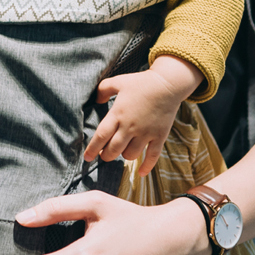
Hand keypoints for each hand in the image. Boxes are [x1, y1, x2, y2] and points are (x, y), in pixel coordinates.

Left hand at [85, 57, 200, 175]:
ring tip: (121, 152)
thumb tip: (96, 101)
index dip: (92, 149)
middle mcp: (130, 127)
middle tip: (104, 154)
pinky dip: (146, 167)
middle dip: (106, 156)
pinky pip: (152, 156)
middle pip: (113, 150)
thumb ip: (104, 90)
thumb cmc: (141, 82)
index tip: (87, 158)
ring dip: (123, 156)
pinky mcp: (159, 136)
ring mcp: (145, 133)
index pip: (101, 136)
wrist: (167, 84)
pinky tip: (141, 173)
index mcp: (118, 114)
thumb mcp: (118, 81)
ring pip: (130, 155)